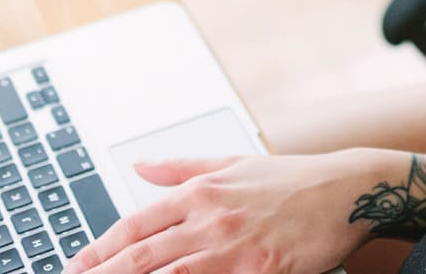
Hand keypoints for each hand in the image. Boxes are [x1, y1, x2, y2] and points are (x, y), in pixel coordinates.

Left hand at [66, 151, 382, 273]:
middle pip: (143, 254)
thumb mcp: (233, 163)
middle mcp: (211, 218)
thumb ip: (181, 168)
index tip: (78, 263)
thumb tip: (140, 165)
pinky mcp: (260, 271)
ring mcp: (234, 248)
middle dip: (106, 273)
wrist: (347, 191)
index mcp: (202, 191)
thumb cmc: (292, 180)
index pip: (137, 223)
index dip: (102, 248)